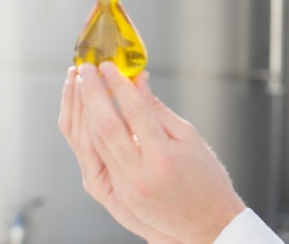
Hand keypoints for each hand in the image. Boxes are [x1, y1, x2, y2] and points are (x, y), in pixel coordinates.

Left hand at [58, 63, 246, 243]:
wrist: (208, 221)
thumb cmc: (206, 178)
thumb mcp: (190, 137)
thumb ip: (158, 110)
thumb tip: (138, 81)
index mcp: (164, 155)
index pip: (135, 111)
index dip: (119, 85)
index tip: (109, 66)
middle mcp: (141, 173)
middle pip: (106, 126)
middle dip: (92, 93)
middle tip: (86, 69)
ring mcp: (127, 186)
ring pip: (95, 143)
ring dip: (84, 111)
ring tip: (80, 86)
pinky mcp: (120, 194)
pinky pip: (97, 159)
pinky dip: (88, 133)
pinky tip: (85, 114)